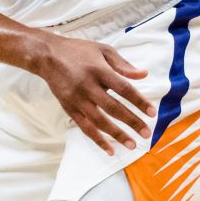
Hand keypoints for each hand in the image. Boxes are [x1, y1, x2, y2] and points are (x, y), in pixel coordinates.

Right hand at [30, 34, 153, 151]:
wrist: (47, 56)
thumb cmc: (79, 51)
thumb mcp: (103, 50)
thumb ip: (123, 65)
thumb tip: (144, 75)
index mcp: (99, 70)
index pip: (123, 89)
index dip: (139, 102)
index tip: (152, 113)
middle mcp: (88, 86)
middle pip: (113, 108)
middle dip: (132, 122)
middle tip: (147, 133)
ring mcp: (77, 99)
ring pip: (99, 121)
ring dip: (116, 135)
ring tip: (132, 145)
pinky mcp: (68, 108)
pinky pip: (84, 127)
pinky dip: (97, 140)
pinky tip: (110, 149)